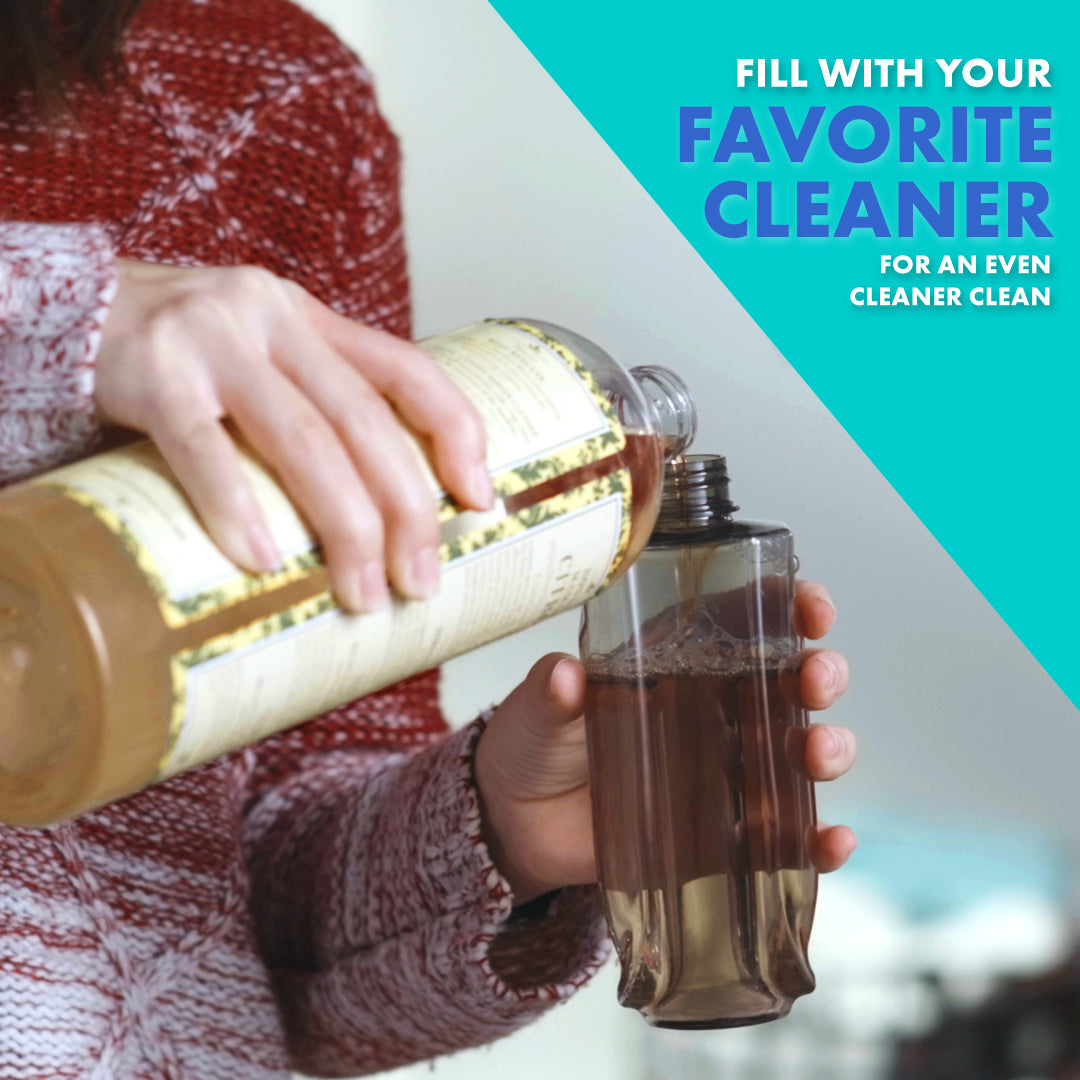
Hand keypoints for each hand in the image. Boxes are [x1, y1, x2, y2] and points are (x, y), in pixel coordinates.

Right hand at [95, 260, 493, 610]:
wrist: (66, 311)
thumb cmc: (179, 358)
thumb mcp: (260, 360)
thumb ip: (311, 408)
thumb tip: (373, 516)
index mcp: (311, 320)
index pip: (407, 369)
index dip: (455, 433)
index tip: (479, 500)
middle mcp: (273, 319)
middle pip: (364, 421)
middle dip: (404, 510)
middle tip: (420, 583)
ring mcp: (213, 340)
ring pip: (303, 438)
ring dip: (342, 525)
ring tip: (360, 593)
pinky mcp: (151, 371)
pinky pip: (203, 448)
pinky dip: (236, 507)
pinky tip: (263, 560)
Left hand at [475, 580, 855, 904]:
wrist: (514, 823)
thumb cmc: (532, 743)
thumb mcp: (536, 705)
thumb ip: (551, 691)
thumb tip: (564, 677)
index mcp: (676, 659)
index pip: (749, 618)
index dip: (792, 606)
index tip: (811, 610)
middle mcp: (713, 707)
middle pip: (792, 681)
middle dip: (822, 673)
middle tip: (814, 679)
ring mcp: (723, 769)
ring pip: (800, 752)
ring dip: (828, 748)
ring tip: (817, 755)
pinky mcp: (721, 831)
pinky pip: (784, 834)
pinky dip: (817, 839)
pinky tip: (831, 841)